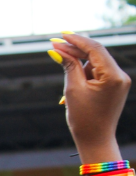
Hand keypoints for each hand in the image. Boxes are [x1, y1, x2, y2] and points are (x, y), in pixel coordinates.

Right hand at [53, 33, 131, 161]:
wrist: (96, 140)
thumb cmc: (83, 118)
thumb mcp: (73, 90)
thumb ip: (68, 66)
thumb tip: (58, 50)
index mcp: (113, 76)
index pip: (94, 49)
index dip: (76, 41)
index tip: (60, 35)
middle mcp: (120, 76)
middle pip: (96, 54)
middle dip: (75, 49)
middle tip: (55, 44)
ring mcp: (119, 81)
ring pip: (95, 63)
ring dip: (78, 62)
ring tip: (62, 67)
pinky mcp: (114, 86)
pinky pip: (98, 73)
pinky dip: (84, 72)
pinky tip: (72, 77)